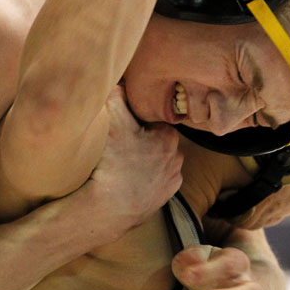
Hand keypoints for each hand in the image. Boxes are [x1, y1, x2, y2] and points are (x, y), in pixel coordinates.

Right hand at [84, 86, 182, 238]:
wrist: (112, 207)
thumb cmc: (115, 162)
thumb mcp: (113, 121)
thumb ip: (116, 96)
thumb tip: (118, 82)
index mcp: (169, 136)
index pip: (153, 121)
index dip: (136, 122)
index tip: (123, 128)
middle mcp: (177, 157)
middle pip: (156, 141)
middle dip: (142, 140)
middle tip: (122, 145)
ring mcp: (172, 179)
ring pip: (158, 161)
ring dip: (145, 160)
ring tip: (124, 164)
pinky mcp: (164, 197)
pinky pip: (156, 181)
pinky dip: (145, 179)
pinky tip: (130, 180)